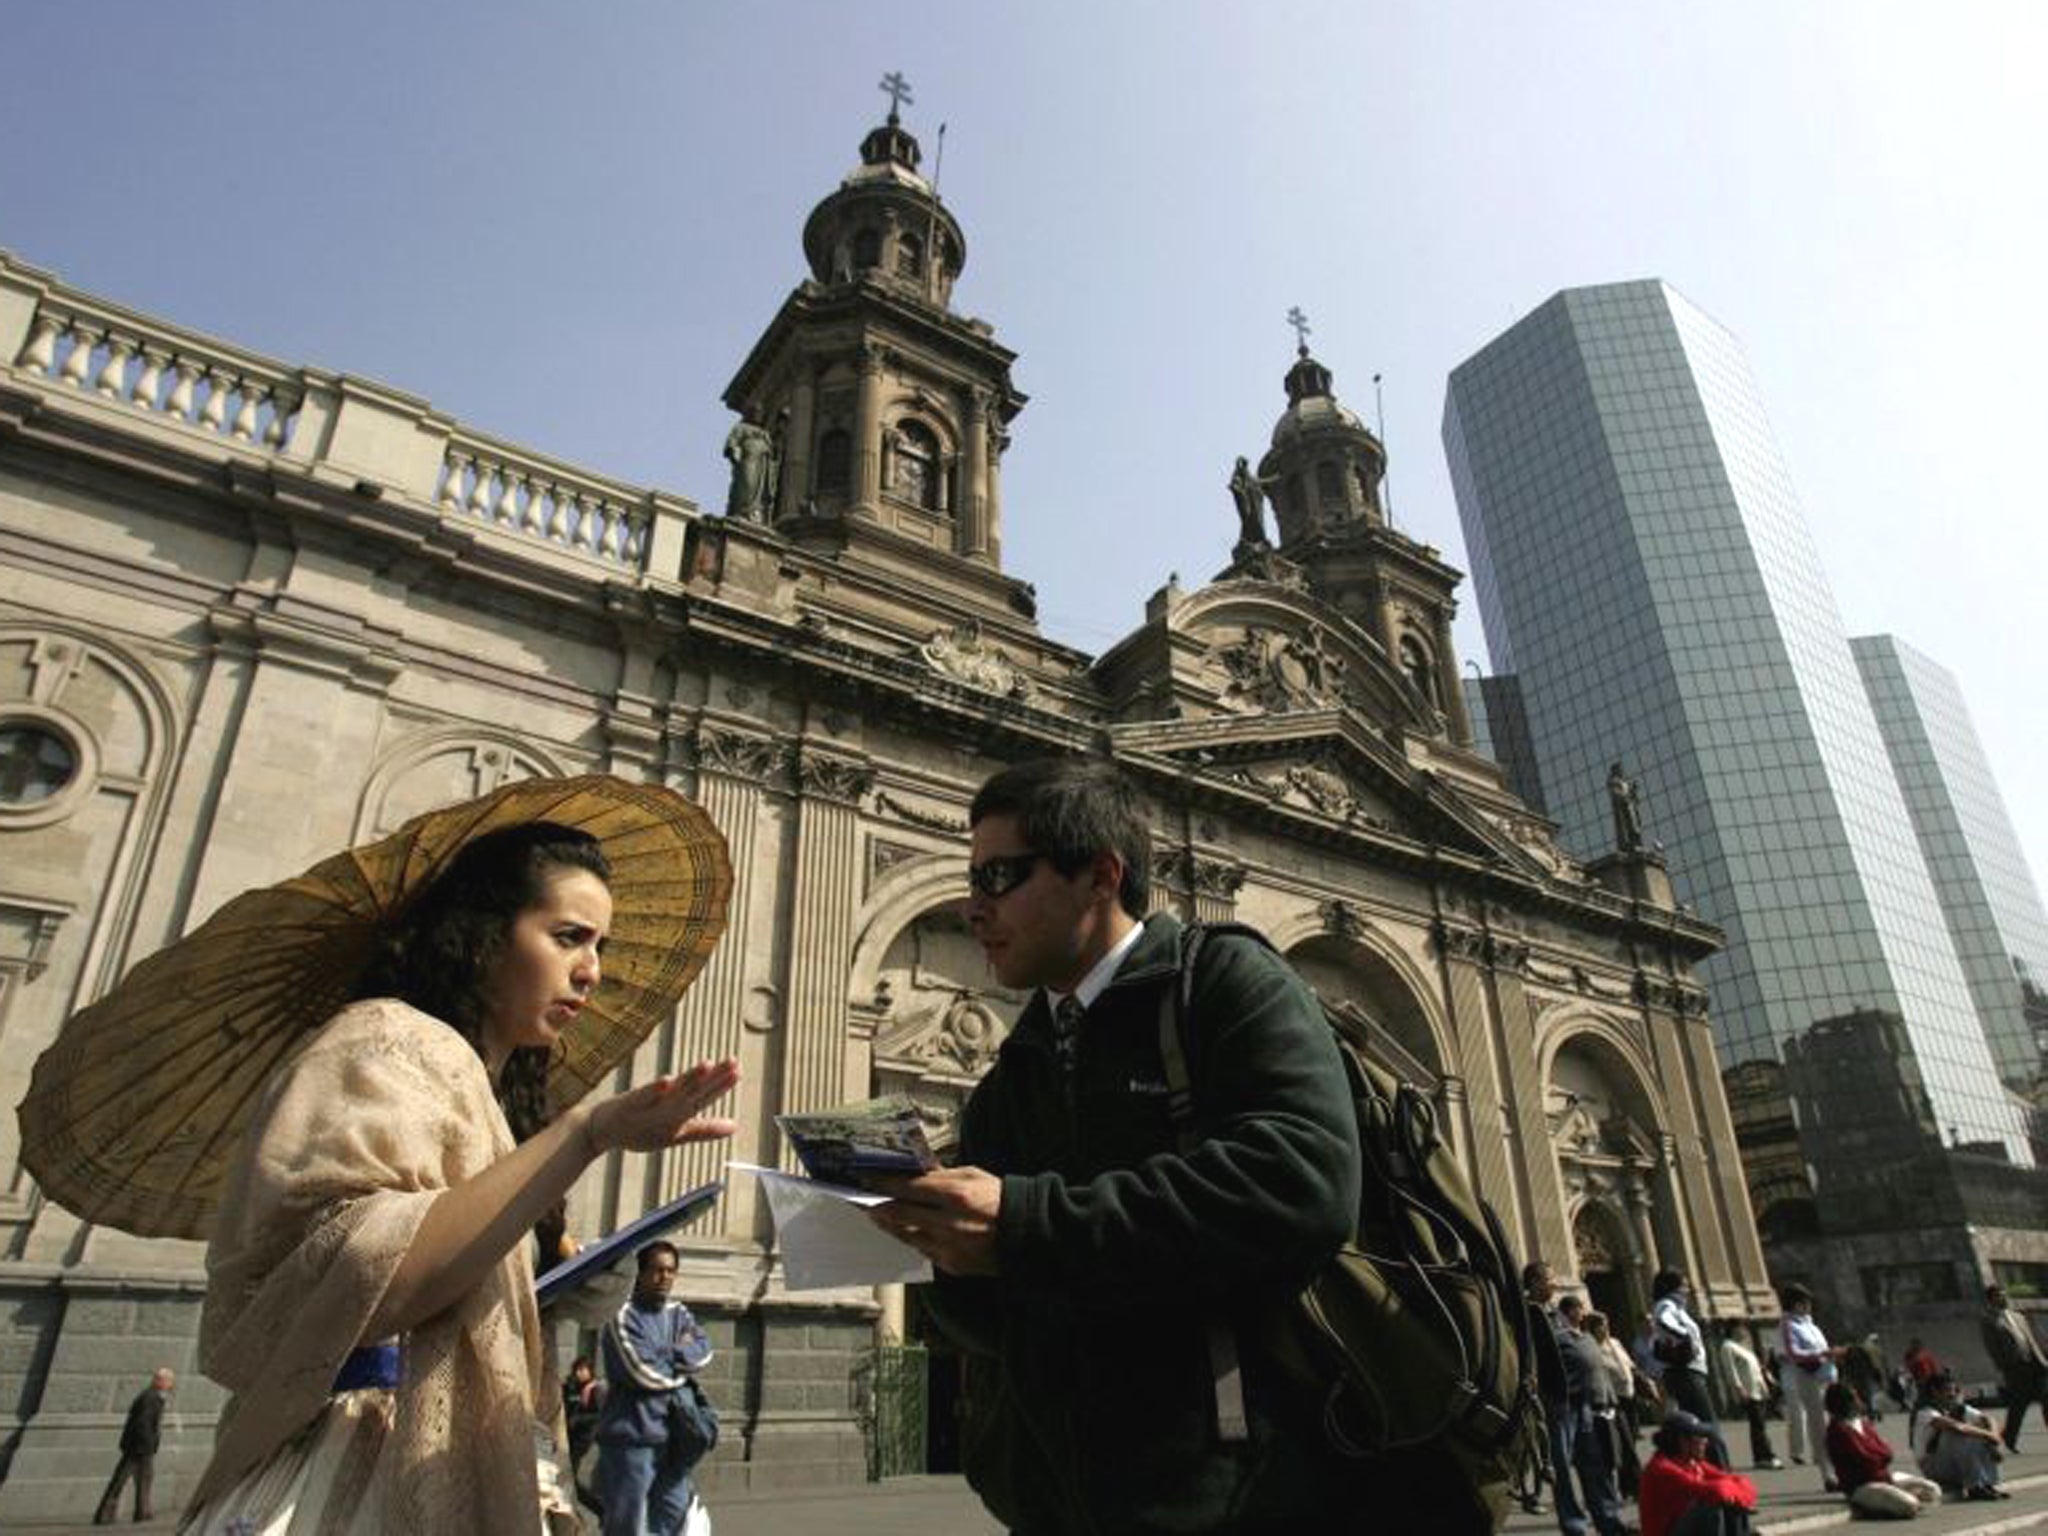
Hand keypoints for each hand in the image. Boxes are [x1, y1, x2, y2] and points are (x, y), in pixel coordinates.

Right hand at [585, 1058, 740, 1153]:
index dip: (722, 1084)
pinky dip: (655, 1090)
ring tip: (706, 1066)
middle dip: (713, 1076)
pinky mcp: (631, 1104)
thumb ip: (704, 1130)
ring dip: (689, 1077)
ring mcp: (650, 1101)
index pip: (705, 1095)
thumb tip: (735, 1127)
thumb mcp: (677, 1134)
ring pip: (673, 1089)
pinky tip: (665, 1082)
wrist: (603, 1130)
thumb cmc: (641, 1129)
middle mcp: (668, 1101)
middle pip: (694, 1087)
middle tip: (732, 1061)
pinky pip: (644, 1097)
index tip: (738, 1071)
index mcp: (680, 1108)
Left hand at [866, 1166, 1003, 1276]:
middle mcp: (948, 1222)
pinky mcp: (952, 1265)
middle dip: (876, 1206)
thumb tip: (915, 1172)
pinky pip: (923, 1250)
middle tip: (862, 1200)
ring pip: (905, 1235)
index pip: (907, 1187)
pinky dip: (913, 1238)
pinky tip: (906, 1230)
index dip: (883, 1183)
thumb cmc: (1000, 1199)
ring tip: (878, 1215)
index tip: (866, 1179)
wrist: (1028, 1234)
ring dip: (889, 1224)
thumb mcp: (973, 1176)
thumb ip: (942, 1175)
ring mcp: (948, 1246)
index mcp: (955, 1194)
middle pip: (898, 1214)